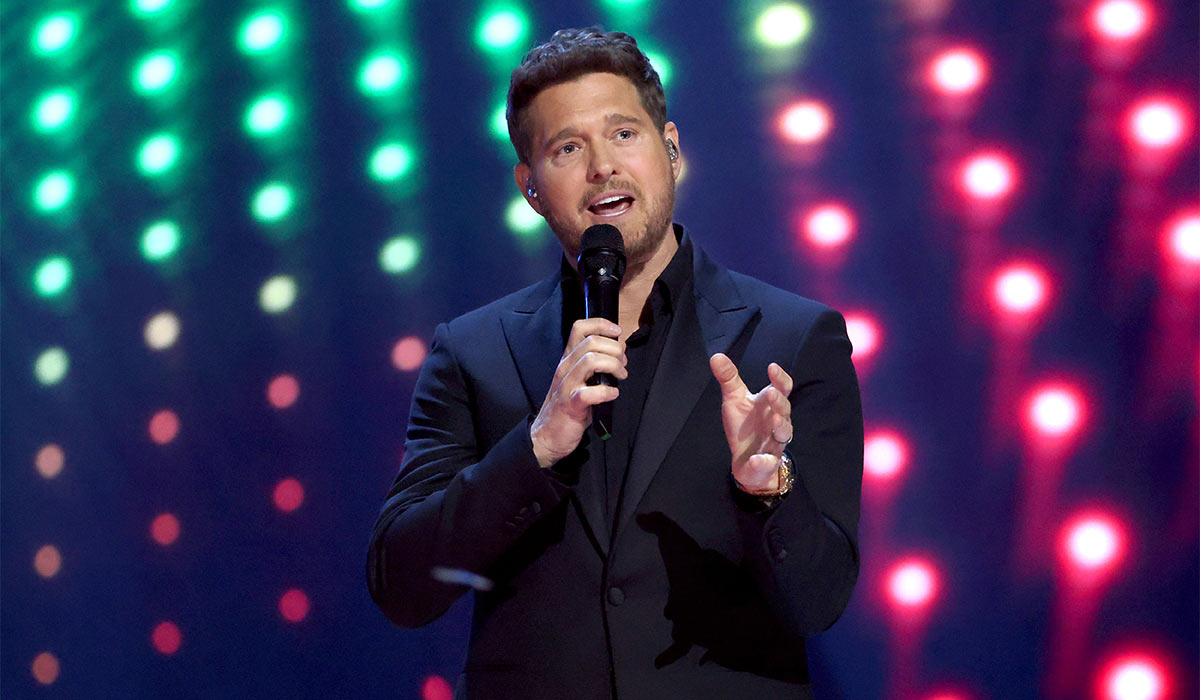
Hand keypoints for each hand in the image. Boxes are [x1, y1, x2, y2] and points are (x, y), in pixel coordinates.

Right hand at [530, 319, 627, 467]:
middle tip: (623, 364)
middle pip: (591, 341)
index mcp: (568, 359)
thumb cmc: (569, 406)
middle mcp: (566, 368)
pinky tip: (612, 395)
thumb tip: (619, 349)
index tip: (617, 332)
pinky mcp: (570, 405)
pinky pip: (590, 393)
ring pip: (591, 360)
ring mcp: (567, 386)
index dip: (601, 324)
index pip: (579, 327)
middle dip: (615, 349)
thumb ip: (595, 363)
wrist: (547, 435)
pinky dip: (607, 392)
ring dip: (613, 365)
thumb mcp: (580, 379)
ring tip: (620, 376)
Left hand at [708, 353, 793, 492]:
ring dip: (780, 427)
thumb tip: (717, 356)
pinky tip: (756, 459)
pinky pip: (767, 462)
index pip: (782, 388)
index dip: (779, 378)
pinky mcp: (766, 462)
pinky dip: (762, 461)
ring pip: (784, 434)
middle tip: (771, 394)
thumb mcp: (734, 400)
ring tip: (773, 420)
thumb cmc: (744, 425)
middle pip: (785, 410)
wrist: (745, 459)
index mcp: (769, 405)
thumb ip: (729, 378)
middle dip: (779, 402)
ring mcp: (774, 442)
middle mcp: (777, 422)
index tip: (772, 367)